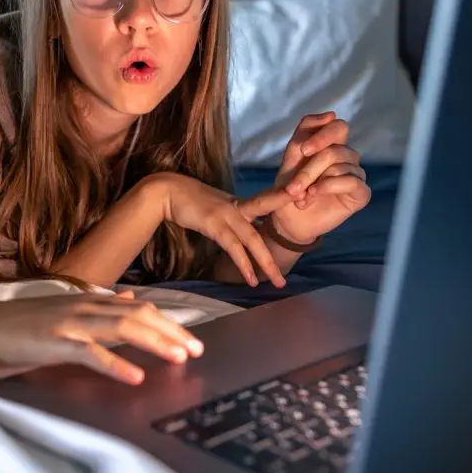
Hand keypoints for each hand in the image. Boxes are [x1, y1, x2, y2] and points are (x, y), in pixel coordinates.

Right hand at [0, 291, 203, 385]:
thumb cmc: (24, 325)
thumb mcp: (66, 310)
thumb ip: (100, 306)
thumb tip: (128, 298)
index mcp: (89, 301)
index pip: (139, 307)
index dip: (168, 321)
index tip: (190, 337)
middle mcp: (86, 307)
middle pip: (139, 315)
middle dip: (172, 331)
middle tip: (197, 349)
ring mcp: (72, 322)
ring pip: (124, 328)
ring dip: (156, 342)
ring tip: (179, 356)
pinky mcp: (57, 342)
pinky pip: (92, 353)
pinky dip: (116, 364)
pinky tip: (135, 376)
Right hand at [149, 172, 294, 287]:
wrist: (167, 191)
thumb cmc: (188, 199)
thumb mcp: (215, 206)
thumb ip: (230, 218)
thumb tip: (242, 232)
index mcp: (239, 203)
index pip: (268, 205)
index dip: (286, 208)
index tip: (304, 213)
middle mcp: (237, 207)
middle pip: (264, 230)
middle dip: (278, 252)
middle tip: (290, 271)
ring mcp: (227, 214)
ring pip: (253, 241)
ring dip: (266, 263)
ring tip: (278, 281)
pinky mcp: (215, 223)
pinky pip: (234, 247)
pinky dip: (244, 264)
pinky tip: (252, 278)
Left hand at [271, 112, 371, 245]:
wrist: (289, 219)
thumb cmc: (290, 187)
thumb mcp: (292, 156)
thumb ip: (306, 131)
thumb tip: (331, 114)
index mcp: (332, 145)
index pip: (338, 127)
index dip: (322, 136)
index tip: (304, 151)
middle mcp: (347, 157)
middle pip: (335, 150)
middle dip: (310, 169)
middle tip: (294, 187)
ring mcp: (356, 174)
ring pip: (340, 166)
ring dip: (314, 182)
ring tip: (301, 197)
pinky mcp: (361, 193)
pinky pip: (351, 181)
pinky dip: (329, 187)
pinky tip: (315, 195)